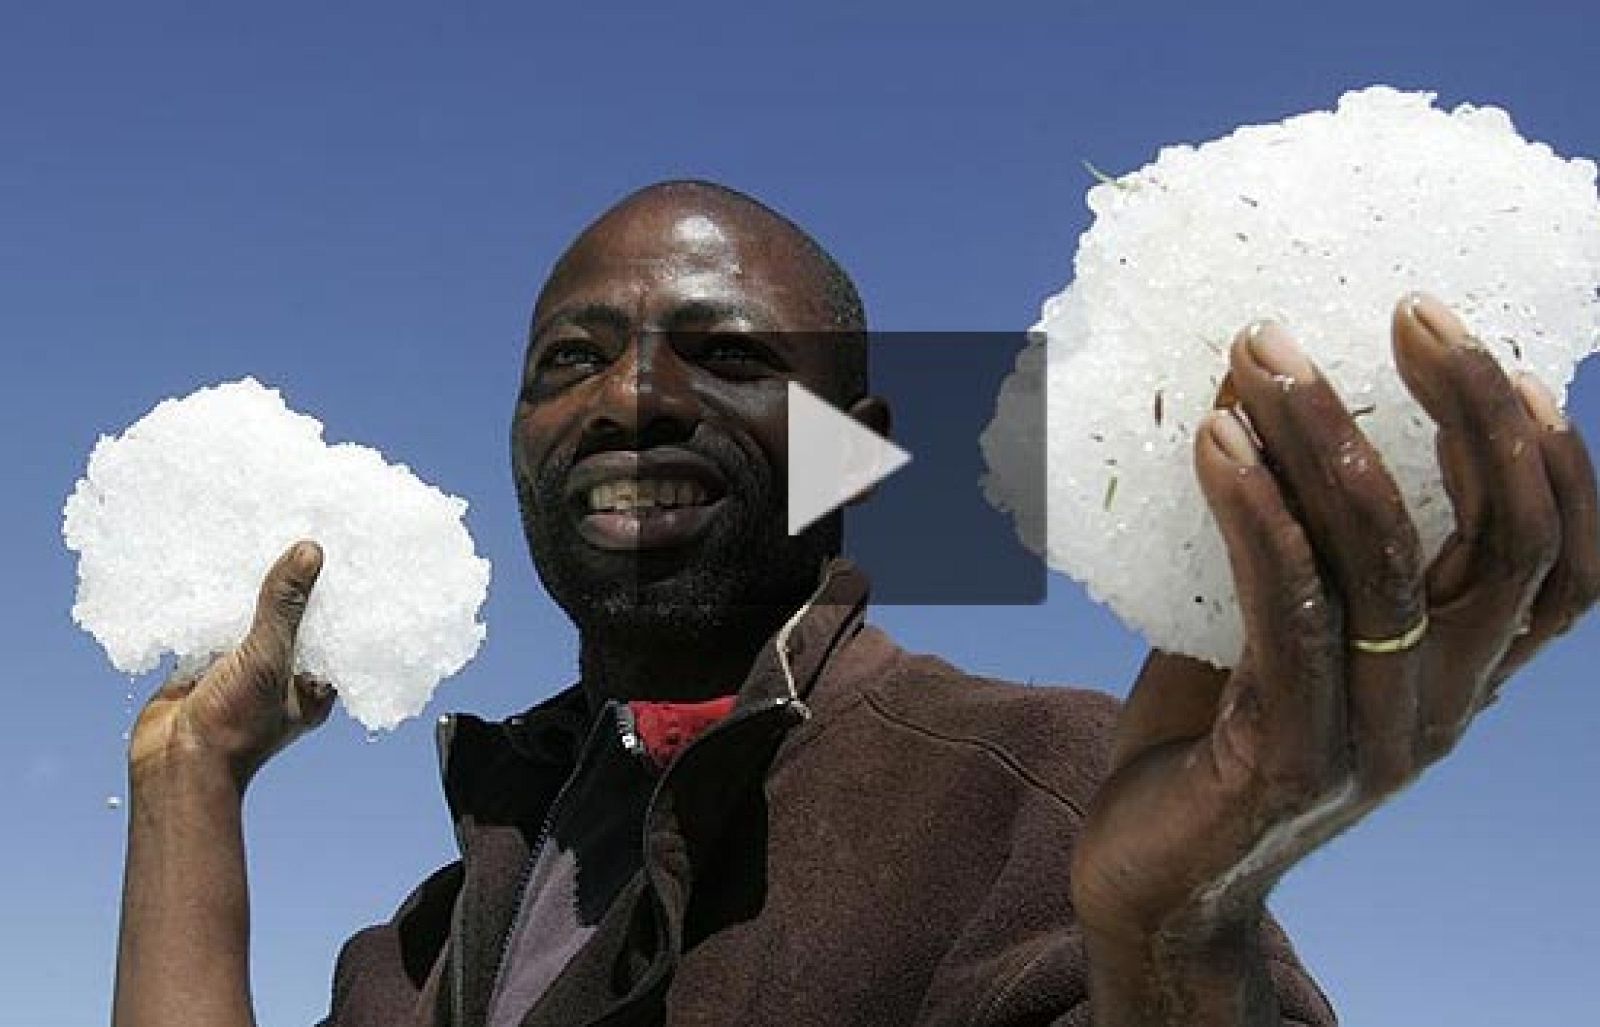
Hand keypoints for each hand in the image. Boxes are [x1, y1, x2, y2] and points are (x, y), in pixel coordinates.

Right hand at [128, 540, 335, 792]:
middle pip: (291, 621)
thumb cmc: (234, 724)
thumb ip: (286, 605)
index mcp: (312, 685)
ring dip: (250, 591)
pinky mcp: (205, 666)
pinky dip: (213, 603)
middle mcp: (280, 676)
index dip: (337, 597)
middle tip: (300, 533)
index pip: (334, 632)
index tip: (342, 555)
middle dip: (292, 587)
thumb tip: (311, 551)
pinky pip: (214, 627)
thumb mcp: (268, 656)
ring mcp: (241, 671)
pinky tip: (215, 565)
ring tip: (260, 538)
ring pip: (250, 621)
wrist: (171, 763)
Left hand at [1072, 293, 1598, 953]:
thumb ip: (1286, 531)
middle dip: (1469, 406)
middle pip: (1508, 537)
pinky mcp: (1290, 758)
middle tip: (1408, 308)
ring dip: (1328, 436)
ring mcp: (1377, 738)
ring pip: (1389, 559)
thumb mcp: (1267, 622)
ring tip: (1265, 348)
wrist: (1154, 885)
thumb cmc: (1204, 737)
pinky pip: (1292, 613)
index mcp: (1460, 673)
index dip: (1547, 449)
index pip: (1565, 558)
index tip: (1478, 344)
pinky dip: (1258, 514)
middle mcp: (1445, 705)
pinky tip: (1218, 441)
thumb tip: (1255, 379)